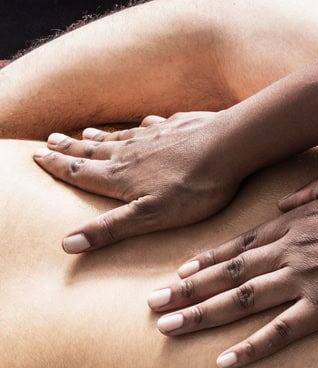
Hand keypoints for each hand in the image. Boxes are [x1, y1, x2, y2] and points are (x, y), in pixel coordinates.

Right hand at [34, 111, 242, 252]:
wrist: (229, 147)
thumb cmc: (193, 188)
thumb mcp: (149, 217)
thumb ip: (110, 229)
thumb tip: (67, 244)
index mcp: (120, 177)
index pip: (80, 172)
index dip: (57, 166)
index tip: (37, 156)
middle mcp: (132, 153)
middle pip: (94, 151)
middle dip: (70, 149)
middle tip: (49, 140)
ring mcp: (156, 137)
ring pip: (121, 138)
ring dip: (100, 137)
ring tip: (83, 133)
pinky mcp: (180, 128)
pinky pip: (155, 126)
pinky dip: (143, 126)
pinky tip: (145, 123)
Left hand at [146, 176, 317, 367]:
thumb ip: (315, 192)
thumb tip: (282, 205)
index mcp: (301, 224)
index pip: (243, 244)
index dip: (207, 260)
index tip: (179, 272)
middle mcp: (294, 251)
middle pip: (230, 271)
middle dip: (187, 289)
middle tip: (152, 304)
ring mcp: (307, 279)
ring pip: (243, 298)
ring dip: (202, 314)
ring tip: (167, 328)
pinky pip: (281, 331)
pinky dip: (251, 348)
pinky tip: (224, 362)